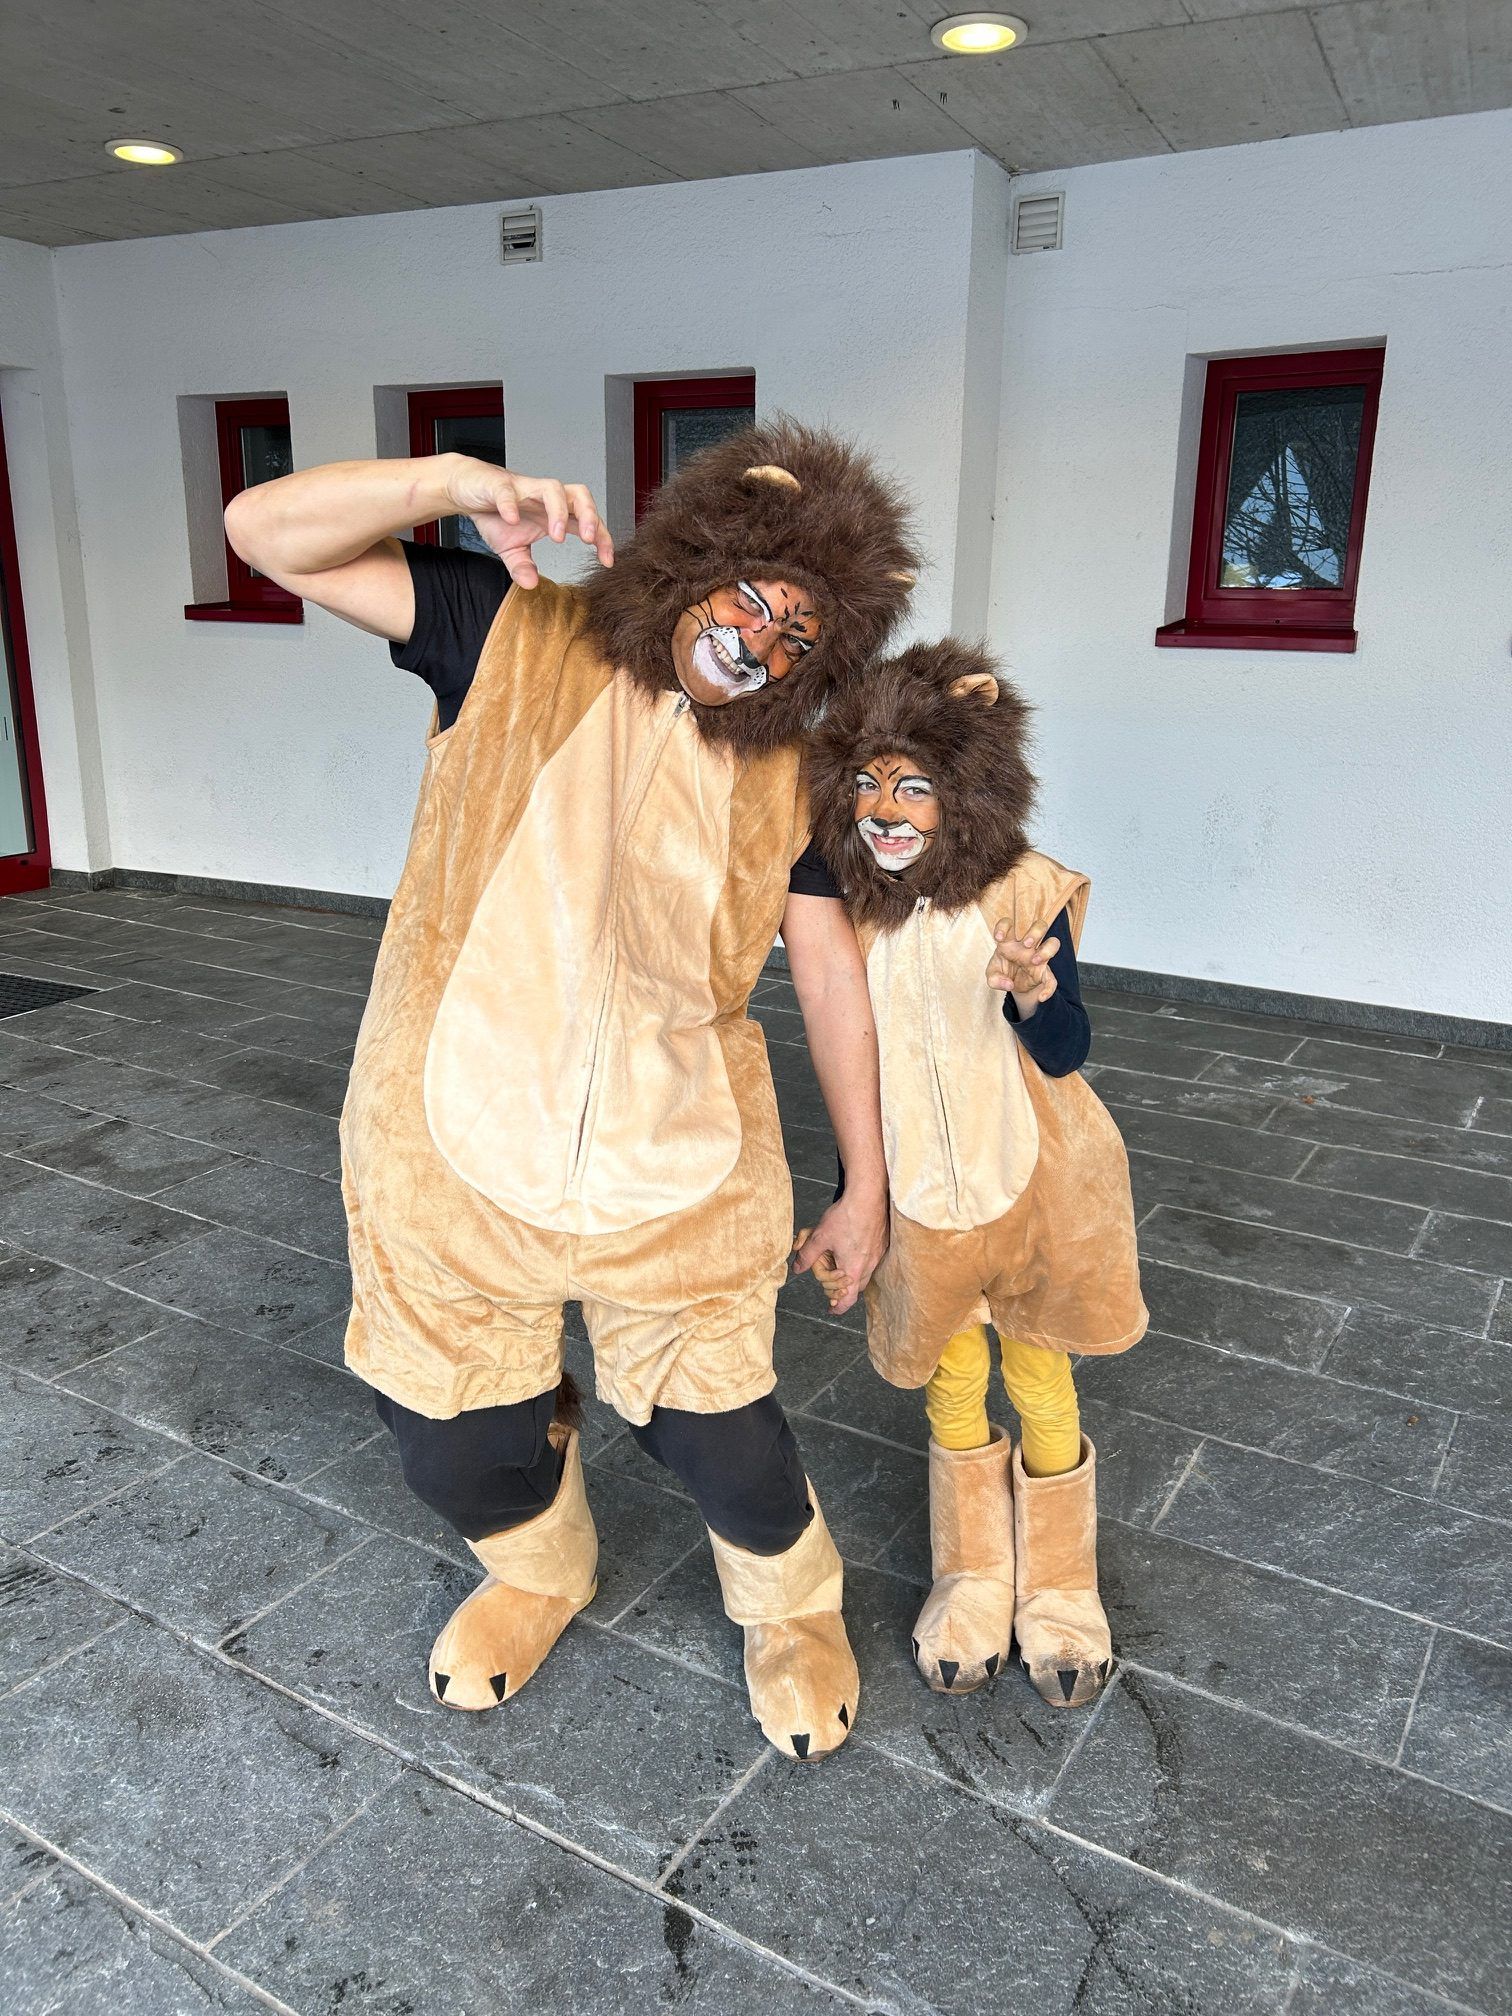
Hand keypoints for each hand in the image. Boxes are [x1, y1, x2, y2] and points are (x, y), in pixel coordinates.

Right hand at [442, 460, 614, 586]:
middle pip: (579, 495)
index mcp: (553, 513)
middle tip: (588, 540)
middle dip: (589, 516)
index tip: (607, 561)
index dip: (601, 538)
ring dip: (559, 511)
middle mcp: (544, 497)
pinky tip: (512, 518)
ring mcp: (523, 489)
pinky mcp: (498, 485)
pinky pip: (507, 491)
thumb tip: (531, 584)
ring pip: (552, 488)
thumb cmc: (495, 514)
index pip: (587, 521)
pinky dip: (511, 503)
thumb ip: (523, 565)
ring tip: (557, 536)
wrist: (466, 489)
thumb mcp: (510, 548)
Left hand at [793, 1189, 888, 1315]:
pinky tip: (854, 1249)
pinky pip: (872, 1261)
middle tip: (832, 1284)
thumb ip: (807, 1256)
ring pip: (866, 1274)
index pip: (848, 1299)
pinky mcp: (882, 1243)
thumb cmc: (846, 1217)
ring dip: (854, 1275)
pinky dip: (862, 1262)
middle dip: (844, 1290)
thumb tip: (797, 1269)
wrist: (868, 1197)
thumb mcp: (819, 1237)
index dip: (838, 1308)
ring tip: (841, 1266)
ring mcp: (878, 1254)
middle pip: (857, 1288)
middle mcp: (869, 1265)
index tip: (831, 1309)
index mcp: (853, 1269)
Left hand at [987, 915, 1059, 1015]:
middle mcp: (1027, 946)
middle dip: (1035, 932)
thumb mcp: (993, 976)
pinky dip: (1048, 990)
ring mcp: (1038, 958)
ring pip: (1053, 943)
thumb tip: (1008, 984)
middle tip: (1026, 944)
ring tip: (1034, 961)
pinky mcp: (1045, 973)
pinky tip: (1041, 997)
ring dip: (1047, 950)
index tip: (998, 938)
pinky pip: (1052, 980)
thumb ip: (995, 979)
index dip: (1004, 926)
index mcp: (1011, 941)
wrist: (1013, 984)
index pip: (1009, 924)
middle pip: (1040, 926)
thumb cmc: (1002, 972)